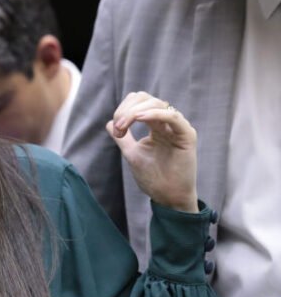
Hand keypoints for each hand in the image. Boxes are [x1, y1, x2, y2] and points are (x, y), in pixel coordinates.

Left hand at [106, 92, 197, 212]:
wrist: (168, 197)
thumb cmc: (153, 178)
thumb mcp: (132, 154)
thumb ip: (123, 138)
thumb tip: (110, 123)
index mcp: (156, 126)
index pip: (139, 103)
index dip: (124, 109)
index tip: (116, 129)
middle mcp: (167, 124)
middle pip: (147, 99)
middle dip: (127, 109)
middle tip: (119, 128)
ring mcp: (178, 128)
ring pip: (158, 104)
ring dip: (136, 112)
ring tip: (124, 127)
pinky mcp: (187, 136)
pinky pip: (173, 117)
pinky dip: (155, 114)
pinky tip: (140, 118)